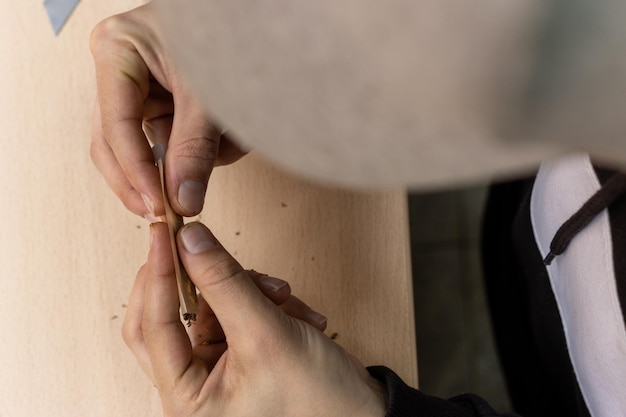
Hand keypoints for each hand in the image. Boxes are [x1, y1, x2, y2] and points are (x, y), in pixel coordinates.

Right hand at [90, 4, 244, 219]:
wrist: (263, 23)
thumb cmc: (230, 35)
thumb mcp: (209, 95)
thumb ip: (194, 148)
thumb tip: (182, 201)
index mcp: (117, 50)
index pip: (116, 126)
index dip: (136, 173)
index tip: (158, 206)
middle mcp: (121, 69)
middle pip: (116, 143)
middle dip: (149, 176)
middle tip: (169, 210)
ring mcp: (143, 88)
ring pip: (152, 147)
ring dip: (192, 157)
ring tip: (230, 141)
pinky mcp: (167, 102)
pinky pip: (176, 142)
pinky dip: (206, 149)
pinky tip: (231, 135)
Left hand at [123, 222, 386, 416]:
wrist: (362, 414)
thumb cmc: (317, 401)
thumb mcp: (267, 335)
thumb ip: (224, 283)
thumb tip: (190, 240)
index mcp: (187, 400)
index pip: (154, 326)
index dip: (159, 273)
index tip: (163, 232)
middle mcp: (195, 388)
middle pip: (169, 317)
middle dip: (198, 281)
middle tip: (197, 244)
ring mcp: (216, 370)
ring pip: (209, 307)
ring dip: (247, 289)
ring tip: (283, 296)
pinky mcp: (239, 354)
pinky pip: (236, 311)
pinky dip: (263, 301)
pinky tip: (295, 312)